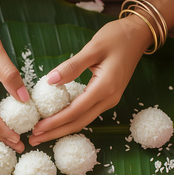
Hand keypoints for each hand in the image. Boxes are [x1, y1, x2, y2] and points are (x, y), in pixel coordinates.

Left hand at [29, 15, 151, 145]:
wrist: (139, 34)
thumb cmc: (117, 37)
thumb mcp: (93, 48)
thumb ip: (72, 66)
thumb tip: (50, 81)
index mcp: (105, 88)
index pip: (75, 111)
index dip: (55, 122)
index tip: (37, 128)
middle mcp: (109, 99)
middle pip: (79, 122)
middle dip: (56, 132)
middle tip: (34, 139)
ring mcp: (110, 100)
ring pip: (83, 120)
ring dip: (62, 129)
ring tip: (42, 134)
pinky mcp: (107, 97)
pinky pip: (87, 113)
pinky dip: (71, 120)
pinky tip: (58, 122)